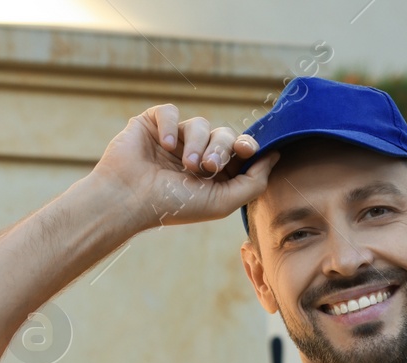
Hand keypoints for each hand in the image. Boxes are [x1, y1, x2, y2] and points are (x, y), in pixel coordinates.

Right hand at [89, 103, 280, 231]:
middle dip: (221, 149)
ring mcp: (174, 137)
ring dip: (197, 144)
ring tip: (185, 165)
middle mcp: (195, 152)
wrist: (130, 200)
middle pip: (224, 134)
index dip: (247, 146)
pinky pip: (172, 112)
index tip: (248, 150)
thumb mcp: (222, 202)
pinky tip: (165, 146)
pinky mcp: (152, 124)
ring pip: (201, 123)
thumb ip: (253, 183)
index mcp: (213, 172)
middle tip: (208, 167)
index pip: (238, 149)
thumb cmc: (174, 206)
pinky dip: (172, 127)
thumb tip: (276, 157)